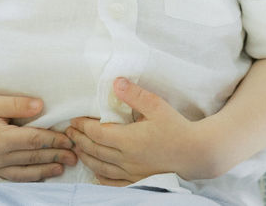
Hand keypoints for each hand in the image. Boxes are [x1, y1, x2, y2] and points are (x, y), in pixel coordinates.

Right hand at [0, 95, 77, 181]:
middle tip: (75, 155)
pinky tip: (42, 175)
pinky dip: (30, 178)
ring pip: (25, 171)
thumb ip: (17, 104)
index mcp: (0, 139)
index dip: (53, 140)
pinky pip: (14, 177)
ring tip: (63, 167)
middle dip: (55, 156)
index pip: (33, 141)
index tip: (69, 138)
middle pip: (33, 157)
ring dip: (46, 170)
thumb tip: (41, 106)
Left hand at [65, 78, 212, 185]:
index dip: (82, 127)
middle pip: (94, 150)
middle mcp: (126, 158)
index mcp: (128, 139)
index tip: (73, 120)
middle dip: (79, 140)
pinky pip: (113, 182)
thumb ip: (135, 95)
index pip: (97, 133)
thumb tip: (116, 83)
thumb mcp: (157, 106)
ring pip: (100, 167)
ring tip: (76, 148)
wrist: (196, 154)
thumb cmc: (178, 128)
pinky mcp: (138, 179)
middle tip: (69, 132)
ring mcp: (131, 171)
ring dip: (86, 157)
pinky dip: (100, 177)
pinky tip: (95, 172)